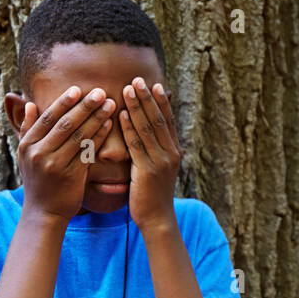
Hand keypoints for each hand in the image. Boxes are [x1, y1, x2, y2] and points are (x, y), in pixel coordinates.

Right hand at [18, 86, 114, 221]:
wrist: (43, 213)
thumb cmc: (37, 180)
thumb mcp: (24, 155)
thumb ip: (27, 129)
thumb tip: (28, 103)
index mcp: (27, 145)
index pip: (47, 118)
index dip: (63, 102)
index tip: (78, 88)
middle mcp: (39, 154)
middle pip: (65, 124)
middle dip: (84, 106)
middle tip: (100, 91)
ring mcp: (56, 165)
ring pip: (79, 136)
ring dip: (96, 118)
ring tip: (110, 103)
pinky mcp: (72, 176)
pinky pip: (88, 151)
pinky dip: (99, 136)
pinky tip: (109, 124)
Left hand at [119, 76, 181, 229]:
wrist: (157, 218)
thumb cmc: (153, 194)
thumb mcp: (158, 169)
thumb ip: (154, 151)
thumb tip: (145, 134)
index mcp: (174, 151)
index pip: (167, 121)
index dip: (161, 102)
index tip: (154, 84)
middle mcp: (171, 153)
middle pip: (158, 119)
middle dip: (148, 98)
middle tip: (139, 79)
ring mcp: (161, 161)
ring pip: (148, 128)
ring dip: (138, 106)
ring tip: (128, 88)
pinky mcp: (148, 170)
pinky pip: (137, 144)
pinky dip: (130, 127)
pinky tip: (123, 113)